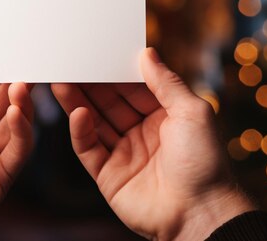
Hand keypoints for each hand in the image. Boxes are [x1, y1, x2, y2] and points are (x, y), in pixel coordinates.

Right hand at [51, 48, 254, 240]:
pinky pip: (89, 149)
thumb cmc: (205, 163)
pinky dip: (81, 132)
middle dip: (90, 84)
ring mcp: (123, 154)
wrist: (201, 214)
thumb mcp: (193, 112)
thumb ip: (166, 82)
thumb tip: (147, 53)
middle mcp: (141, 133)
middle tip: (69, 63)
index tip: (97, 53)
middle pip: (108, 103)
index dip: (114, 72)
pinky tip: (77, 114)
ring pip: (94, 123)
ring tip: (61, 82)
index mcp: (163, 117)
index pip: (132, 88)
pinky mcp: (108, 175)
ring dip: (77, 103)